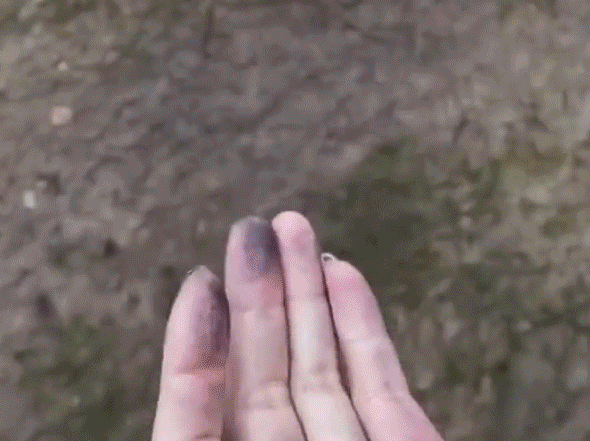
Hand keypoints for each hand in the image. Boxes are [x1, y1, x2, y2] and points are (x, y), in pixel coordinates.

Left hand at [152, 212, 442, 440]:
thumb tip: (201, 300)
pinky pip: (381, 385)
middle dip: (262, 296)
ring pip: (321, 366)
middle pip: (266, 375)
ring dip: (309, 291)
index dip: (197, 348)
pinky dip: (362, 325)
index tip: (202, 278)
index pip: (200, 414)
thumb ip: (190, 415)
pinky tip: (342, 270)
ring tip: (293, 225)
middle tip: (255, 226)